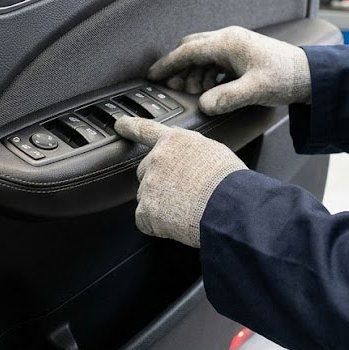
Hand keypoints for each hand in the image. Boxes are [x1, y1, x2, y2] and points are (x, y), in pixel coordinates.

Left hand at [115, 116, 245, 247]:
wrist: (229, 206)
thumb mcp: (213, 150)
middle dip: (158, 181)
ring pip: (147, 196)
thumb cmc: (228, 181)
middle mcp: (157, 159)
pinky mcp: (147, 210)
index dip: (131, 126)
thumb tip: (186, 154)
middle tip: (181, 192)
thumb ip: (191, 148)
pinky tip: (177, 223)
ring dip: (160, 204)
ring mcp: (149, 185)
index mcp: (174, 141)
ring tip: (186, 209)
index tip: (120, 124)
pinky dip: (158, 225)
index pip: (147, 130)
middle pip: (145, 170)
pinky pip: (146, 220)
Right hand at [148, 26, 311, 114]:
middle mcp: (229, 39)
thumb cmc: (287, 76)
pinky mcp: (242, 55)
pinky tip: (211, 90)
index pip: (188, 50)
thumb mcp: (255, 90)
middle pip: (193, 49)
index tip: (152, 75)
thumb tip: (204, 105)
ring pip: (203, 56)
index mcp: (228, 42)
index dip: (168, 64)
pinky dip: (208, 75)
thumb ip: (227, 98)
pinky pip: (215, 62)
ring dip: (195, 74)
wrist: (311, 74)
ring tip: (196, 93)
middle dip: (181, 68)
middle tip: (174, 87)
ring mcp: (236, 46)